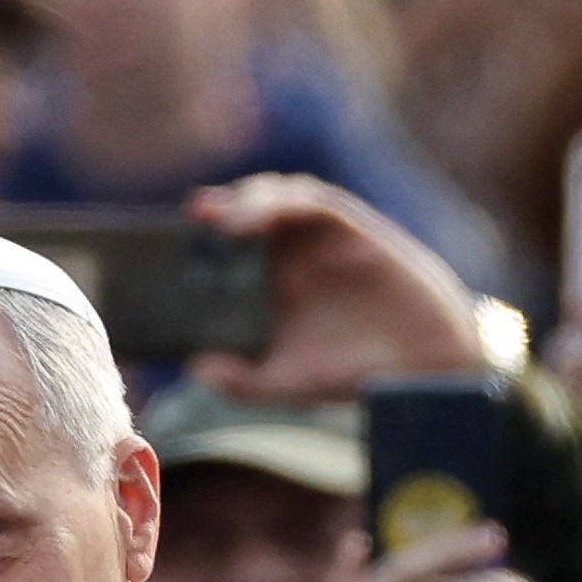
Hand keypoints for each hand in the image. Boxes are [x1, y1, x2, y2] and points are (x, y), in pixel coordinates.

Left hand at [186, 176, 486, 401]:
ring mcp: (319, 239)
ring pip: (275, 199)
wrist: (421, 365)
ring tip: (220, 218)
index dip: (194, 243)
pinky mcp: (351, 228)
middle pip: (243, 216)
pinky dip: (283, 202)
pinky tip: (257, 220)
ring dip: (245, 200)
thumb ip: (244, 381)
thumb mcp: (291, 382)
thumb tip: (196, 368)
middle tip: (190, 221)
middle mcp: (290, 255)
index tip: (160, 248)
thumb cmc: (352, 370)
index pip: (223, 252)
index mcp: (268, 285)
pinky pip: (313, 201)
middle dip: (214, 213)